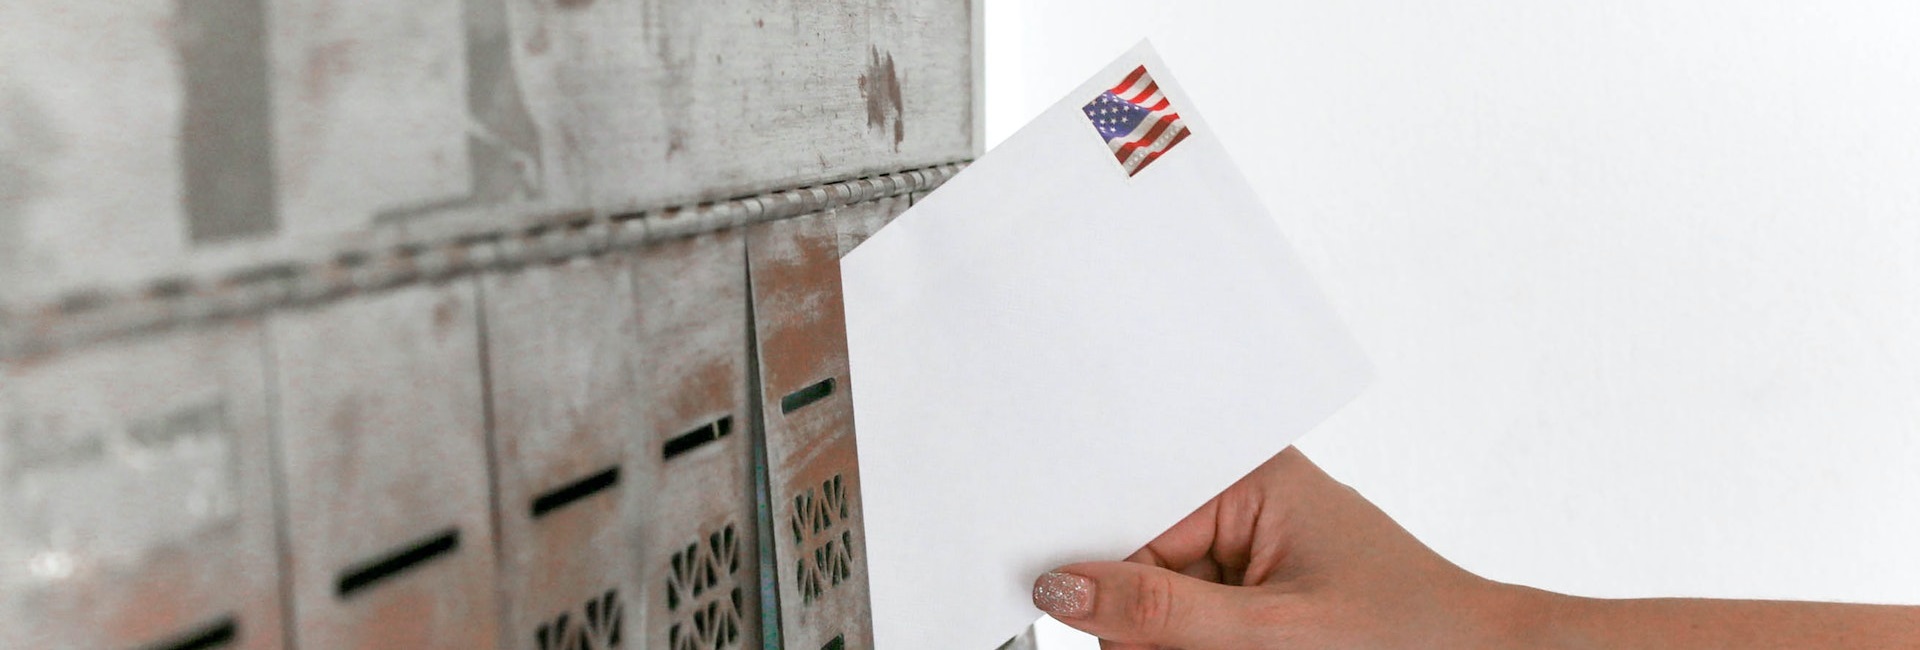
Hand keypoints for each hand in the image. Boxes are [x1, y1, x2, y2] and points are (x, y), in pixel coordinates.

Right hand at [1031, 447, 1530, 649]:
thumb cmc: (1411, 632)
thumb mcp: (1273, 630)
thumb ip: (1161, 611)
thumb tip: (1063, 589)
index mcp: (1246, 474)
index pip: (1127, 520)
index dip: (1108, 583)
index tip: (1105, 628)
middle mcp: (1243, 497)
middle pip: (1137, 565)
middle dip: (1151, 625)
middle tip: (1215, 646)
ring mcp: (1249, 544)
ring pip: (1160, 602)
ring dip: (1177, 642)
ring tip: (1254, 646)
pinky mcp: (1257, 587)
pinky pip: (1192, 617)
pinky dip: (1198, 643)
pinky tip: (1242, 646)